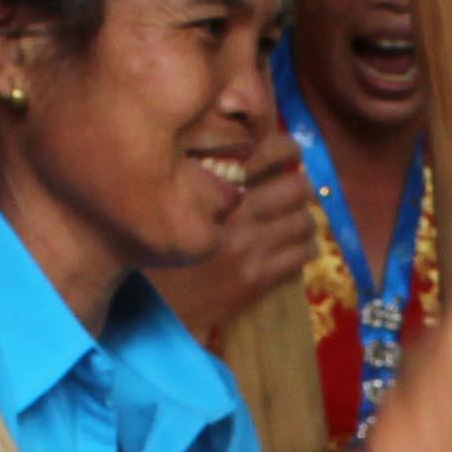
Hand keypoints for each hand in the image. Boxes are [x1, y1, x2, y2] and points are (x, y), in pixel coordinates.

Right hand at [168, 159, 322, 348]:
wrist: (144, 305)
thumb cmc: (149, 248)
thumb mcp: (168, 200)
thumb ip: (199, 178)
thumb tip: (235, 161)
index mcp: (213, 185)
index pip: (264, 153)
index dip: (284, 147)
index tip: (290, 151)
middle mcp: (236, 212)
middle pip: (294, 186)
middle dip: (302, 184)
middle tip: (300, 186)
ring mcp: (249, 247)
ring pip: (302, 220)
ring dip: (306, 218)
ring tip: (300, 219)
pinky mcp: (257, 278)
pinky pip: (300, 255)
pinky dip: (307, 247)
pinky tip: (301, 248)